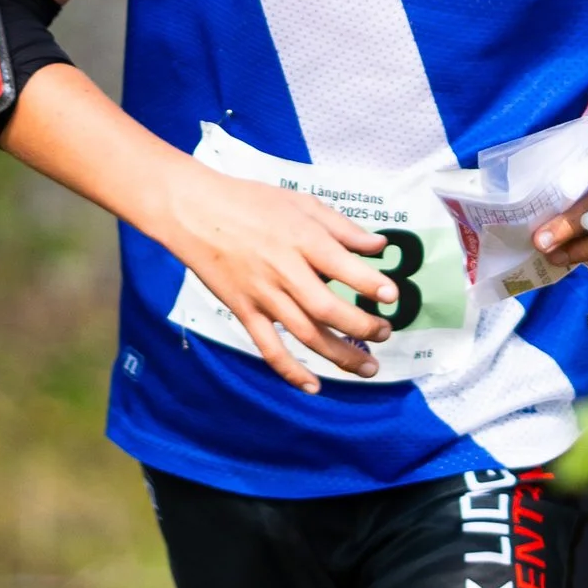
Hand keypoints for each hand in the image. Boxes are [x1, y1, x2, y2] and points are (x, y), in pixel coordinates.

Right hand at [159, 165, 394, 390]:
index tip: (392, 297)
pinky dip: (291, 371)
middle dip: (362, 327)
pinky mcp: (244, 311)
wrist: (195, 211)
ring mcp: (263, 295)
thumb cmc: (251, 202)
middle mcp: (284, 271)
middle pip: (327, 309)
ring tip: (368, 368)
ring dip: (339, 355)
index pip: (343, 268)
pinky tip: (313, 386)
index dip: (371, 285)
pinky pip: (269, 347)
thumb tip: (378, 247)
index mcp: (302, 239)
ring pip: (305, 334)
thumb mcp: (301, 202)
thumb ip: (342, 227)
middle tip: (384, 334)